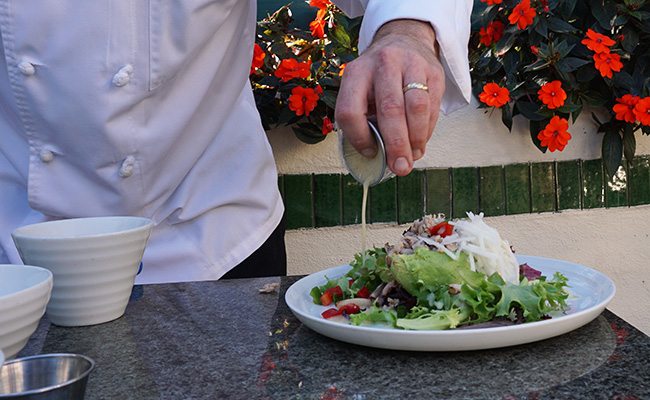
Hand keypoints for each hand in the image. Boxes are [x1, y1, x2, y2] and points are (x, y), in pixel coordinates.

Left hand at [335, 19, 444, 175]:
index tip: (370, 152)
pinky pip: (432, 106)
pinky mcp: (433, 71)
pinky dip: (427, 130)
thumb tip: (375, 155)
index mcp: (356, 72)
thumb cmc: (378, 76)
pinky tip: (420, 141)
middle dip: (395, 144)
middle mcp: (383, 64)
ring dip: (415, 139)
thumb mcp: (360, 88)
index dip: (359, 137)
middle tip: (400, 167)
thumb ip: (363, 117)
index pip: (351, 110)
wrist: (404, 39)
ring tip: (413, 157)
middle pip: (389, 109)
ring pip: (415, 108)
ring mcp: (411, 64)